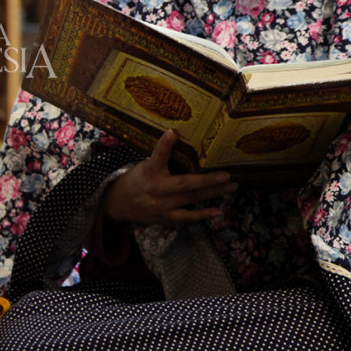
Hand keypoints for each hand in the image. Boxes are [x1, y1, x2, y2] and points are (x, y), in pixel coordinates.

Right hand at [101, 130, 236, 225]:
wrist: (120, 204)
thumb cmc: (136, 180)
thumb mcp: (144, 166)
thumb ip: (161, 160)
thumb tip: (182, 144)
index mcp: (149, 171)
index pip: (157, 155)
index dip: (165, 144)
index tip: (173, 133)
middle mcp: (157, 188)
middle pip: (185, 184)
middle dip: (207, 180)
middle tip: (226, 174)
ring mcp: (163, 204)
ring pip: (192, 199)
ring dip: (213, 192)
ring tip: (231, 186)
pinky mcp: (166, 216)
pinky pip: (188, 217)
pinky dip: (203, 215)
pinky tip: (218, 211)